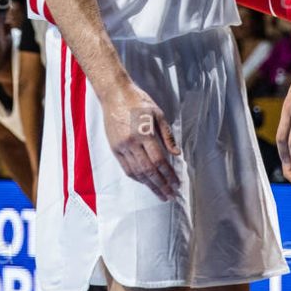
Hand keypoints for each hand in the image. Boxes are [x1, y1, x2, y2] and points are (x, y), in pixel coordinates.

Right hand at [102, 81, 180, 201]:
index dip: (168, 175)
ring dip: (149, 185)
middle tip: (170, 196)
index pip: (159, 160)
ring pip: (136, 172)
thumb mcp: (158, 114)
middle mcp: (132, 142)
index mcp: (144, 133)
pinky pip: (126, 168)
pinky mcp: (114, 148)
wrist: (114, 94)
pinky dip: (137, 177)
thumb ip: (167, 135)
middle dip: (160, 185)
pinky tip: (145, 183)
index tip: (176, 184)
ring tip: (160, 194)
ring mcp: (121, 146)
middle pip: (148, 170)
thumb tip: (177, 153)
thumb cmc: (138, 101)